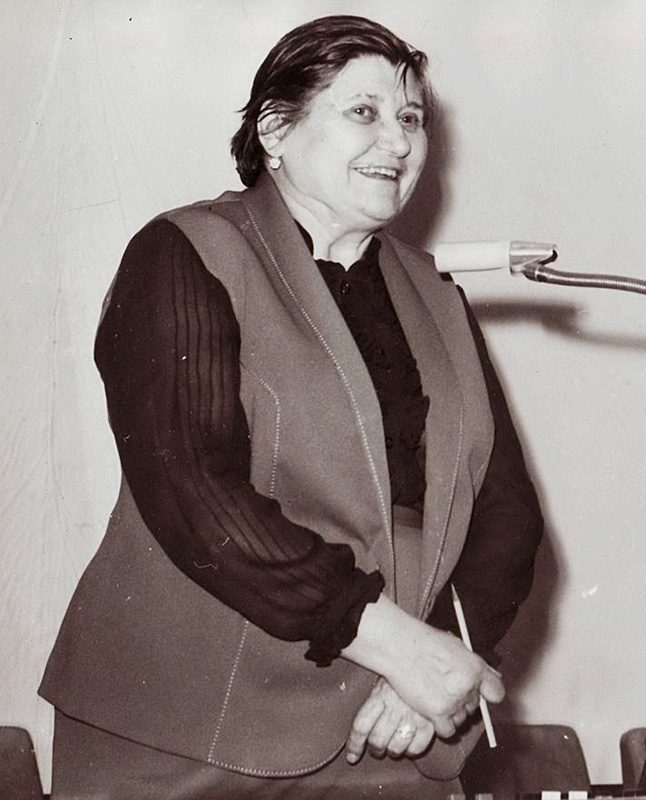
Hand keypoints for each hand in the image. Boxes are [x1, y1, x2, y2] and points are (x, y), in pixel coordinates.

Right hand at [342, 595, 504, 738]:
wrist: (399, 645)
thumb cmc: (423, 642)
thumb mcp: (456, 646)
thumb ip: (474, 666)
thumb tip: (492, 679)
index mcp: (475, 668)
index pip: (496, 692)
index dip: (488, 693)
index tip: (482, 693)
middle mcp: (468, 686)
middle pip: (474, 705)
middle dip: (463, 699)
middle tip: (445, 687)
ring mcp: (453, 702)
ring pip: (461, 719)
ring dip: (451, 712)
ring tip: (435, 694)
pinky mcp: (437, 713)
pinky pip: (448, 730)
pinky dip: (442, 725)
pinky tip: (432, 711)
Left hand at [346, 677, 434, 763]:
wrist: (430, 662)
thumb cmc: (404, 671)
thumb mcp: (385, 677)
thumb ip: (375, 696)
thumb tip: (361, 721)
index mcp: (380, 694)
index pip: (361, 726)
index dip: (355, 744)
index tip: (352, 757)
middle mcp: (395, 707)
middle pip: (378, 740)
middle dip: (375, 749)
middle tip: (377, 749)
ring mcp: (413, 716)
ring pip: (396, 747)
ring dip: (393, 751)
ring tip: (393, 747)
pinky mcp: (430, 722)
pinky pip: (417, 747)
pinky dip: (412, 751)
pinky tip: (410, 745)